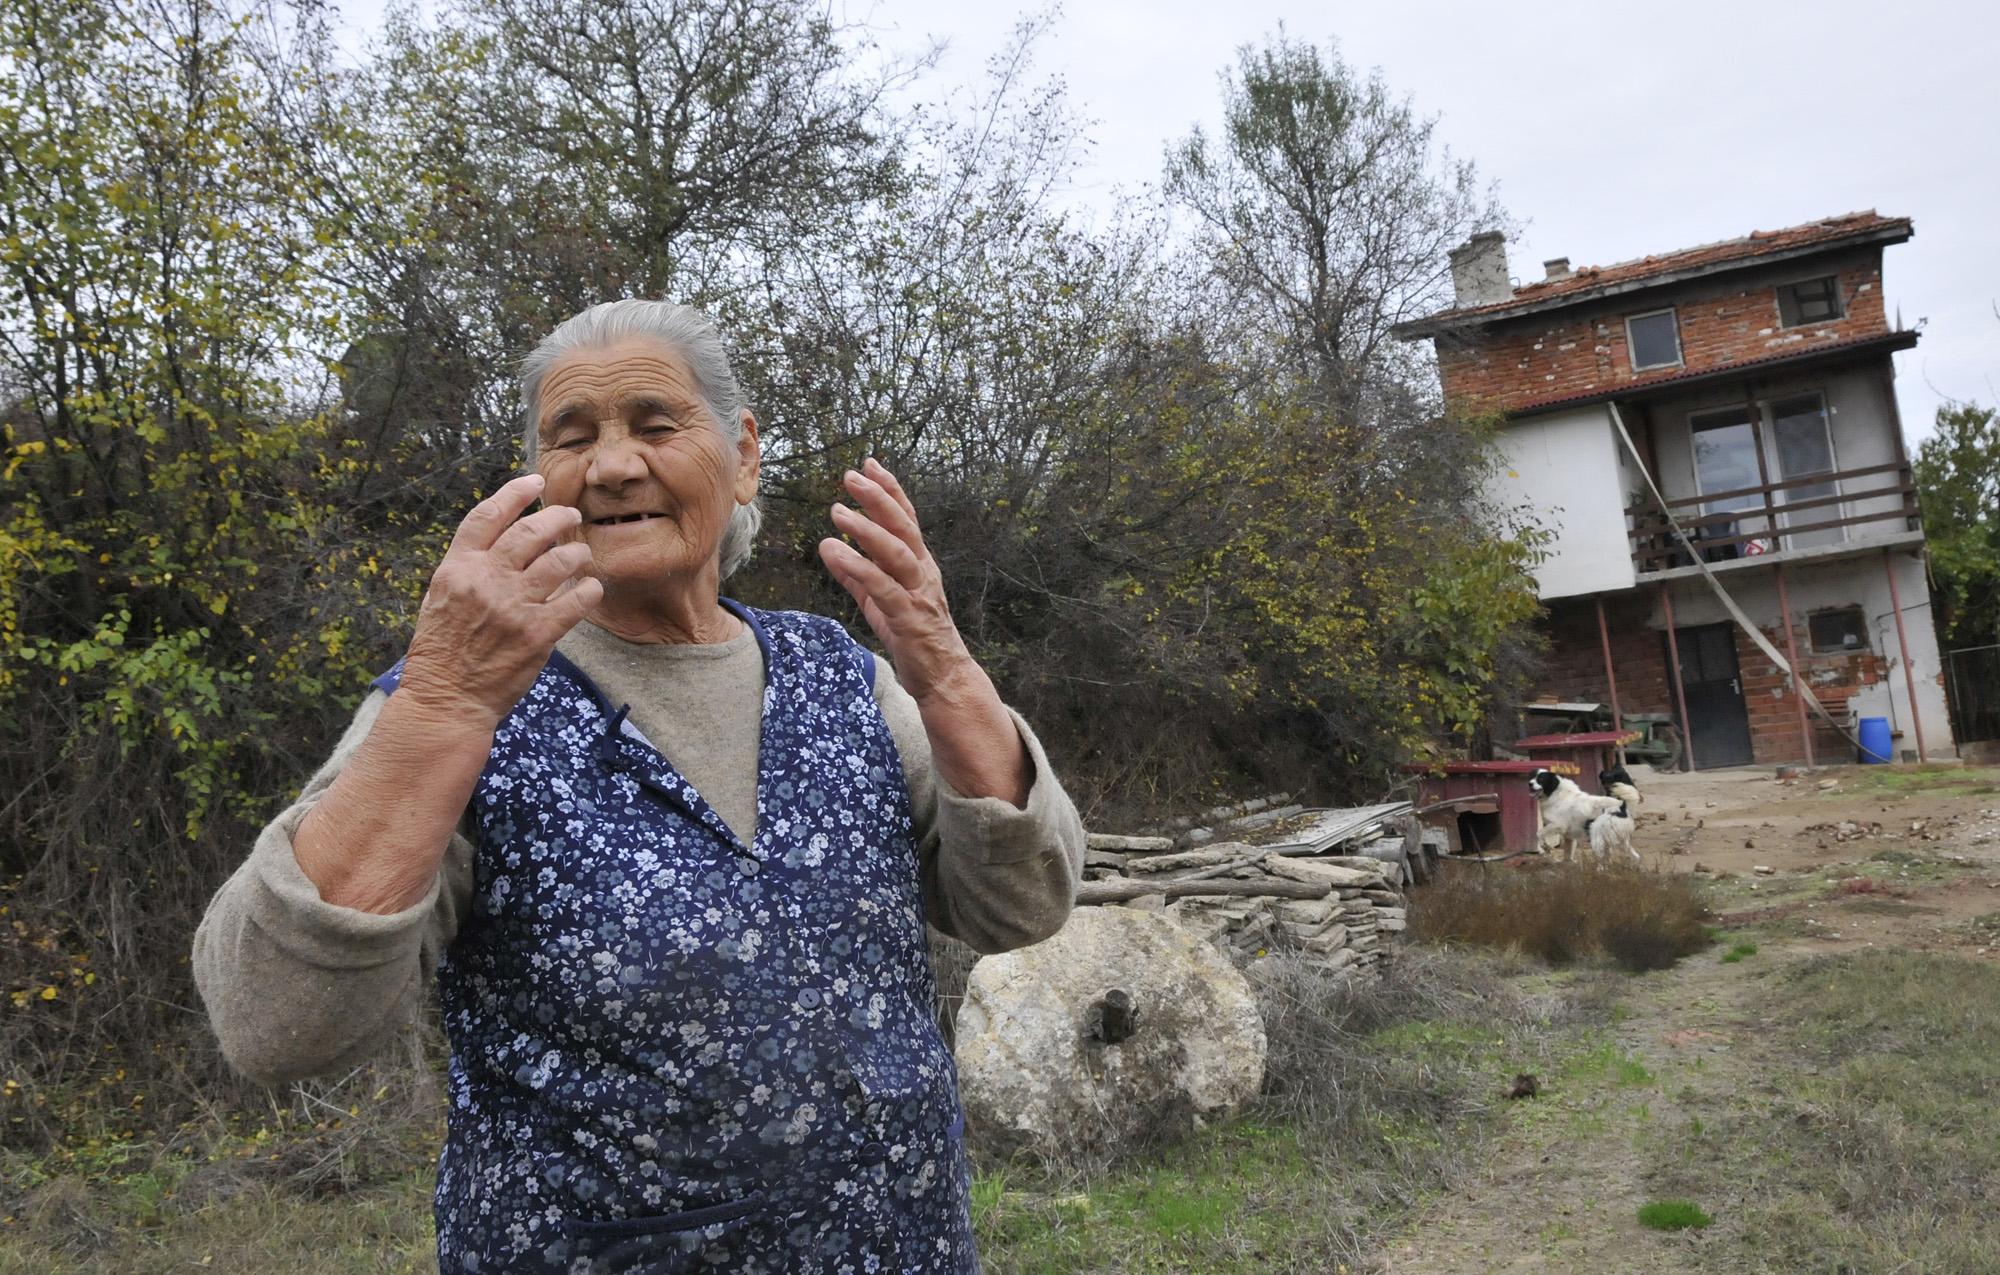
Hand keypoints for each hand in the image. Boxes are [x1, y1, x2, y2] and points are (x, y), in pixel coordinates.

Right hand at [399, 474, 602, 724]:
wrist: (446, 699)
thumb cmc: (442, 651)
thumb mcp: (440, 599)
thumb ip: (468, 569)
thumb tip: (501, 542)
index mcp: (458, 568)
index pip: (488, 516)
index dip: (515, 493)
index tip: (536, 481)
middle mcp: (486, 580)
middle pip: (530, 532)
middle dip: (558, 518)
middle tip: (571, 517)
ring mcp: (513, 605)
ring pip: (560, 561)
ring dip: (577, 553)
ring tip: (582, 555)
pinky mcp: (537, 633)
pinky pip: (575, 600)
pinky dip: (589, 590)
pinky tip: (592, 588)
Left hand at [818, 460, 977, 703]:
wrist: (944, 677)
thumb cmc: (915, 637)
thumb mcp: (880, 601)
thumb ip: (857, 575)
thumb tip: (831, 550)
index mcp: (919, 565)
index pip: (906, 519)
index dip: (889, 490)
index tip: (870, 464)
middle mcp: (923, 572)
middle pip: (903, 526)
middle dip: (878, 498)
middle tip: (851, 476)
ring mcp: (918, 594)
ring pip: (895, 552)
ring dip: (865, 529)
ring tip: (837, 511)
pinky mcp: (908, 618)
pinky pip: (882, 587)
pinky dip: (857, 567)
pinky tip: (834, 552)